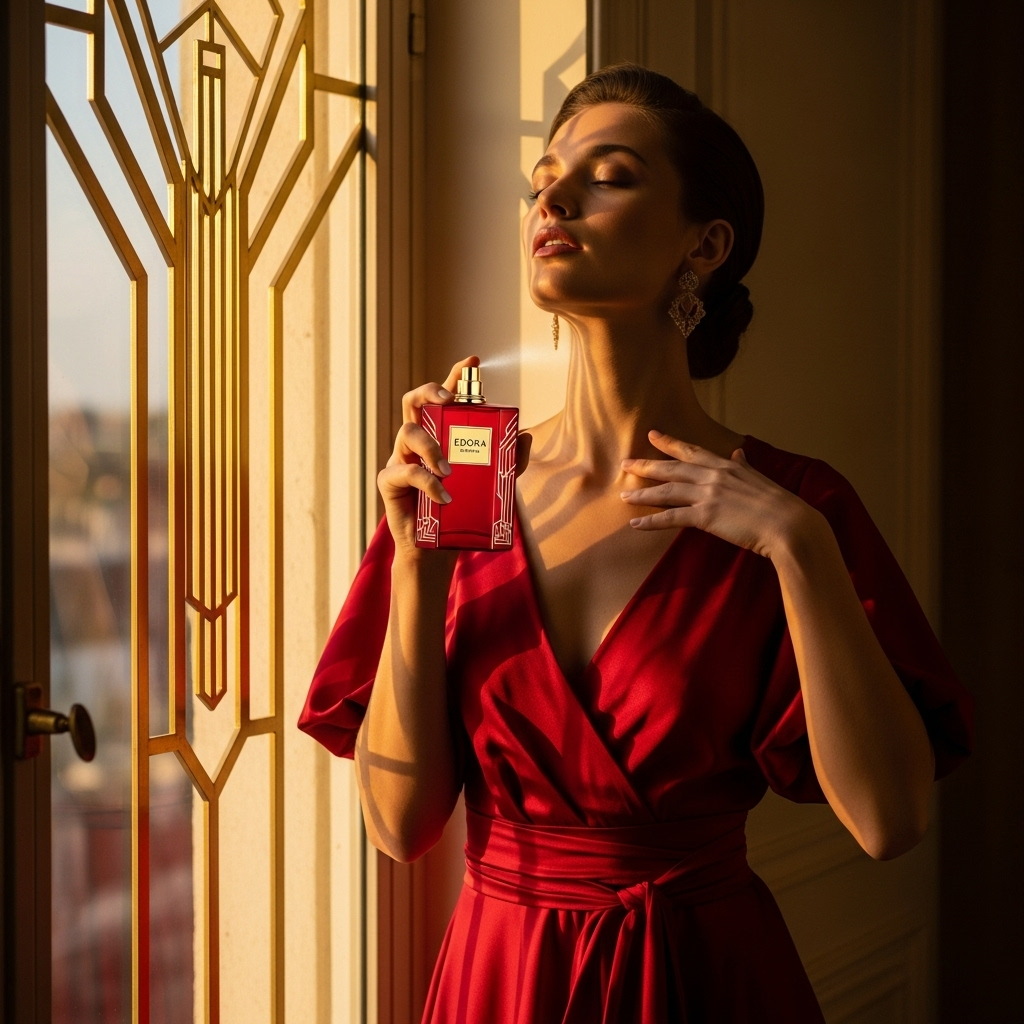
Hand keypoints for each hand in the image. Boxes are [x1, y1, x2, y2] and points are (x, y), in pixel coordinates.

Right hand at [378, 356, 531, 561]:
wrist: (436, 549)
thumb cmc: (460, 511)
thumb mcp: (492, 484)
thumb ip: (509, 460)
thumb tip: (525, 434)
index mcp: (440, 435)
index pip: (444, 398)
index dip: (455, 375)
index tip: (473, 361)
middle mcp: (417, 442)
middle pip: (414, 402)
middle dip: (430, 391)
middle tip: (448, 399)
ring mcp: (401, 459)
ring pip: (407, 431)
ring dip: (430, 445)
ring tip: (449, 469)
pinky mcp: (390, 482)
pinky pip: (404, 472)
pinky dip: (426, 482)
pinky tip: (443, 495)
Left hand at [619, 430, 816, 559]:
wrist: (790, 524)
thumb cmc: (779, 505)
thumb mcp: (759, 478)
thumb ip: (744, 465)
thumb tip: (738, 452)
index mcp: (727, 465)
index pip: (692, 451)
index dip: (669, 443)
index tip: (652, 435)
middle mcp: (714, 476)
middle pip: (672, 468)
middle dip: (646, 465)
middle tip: (625, 463)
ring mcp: (708, 495)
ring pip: (666, 491)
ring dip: (643, 493)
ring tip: (624, 496)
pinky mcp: (706, 516)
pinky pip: (671, 518)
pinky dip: (651, 521)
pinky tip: (635, 523)